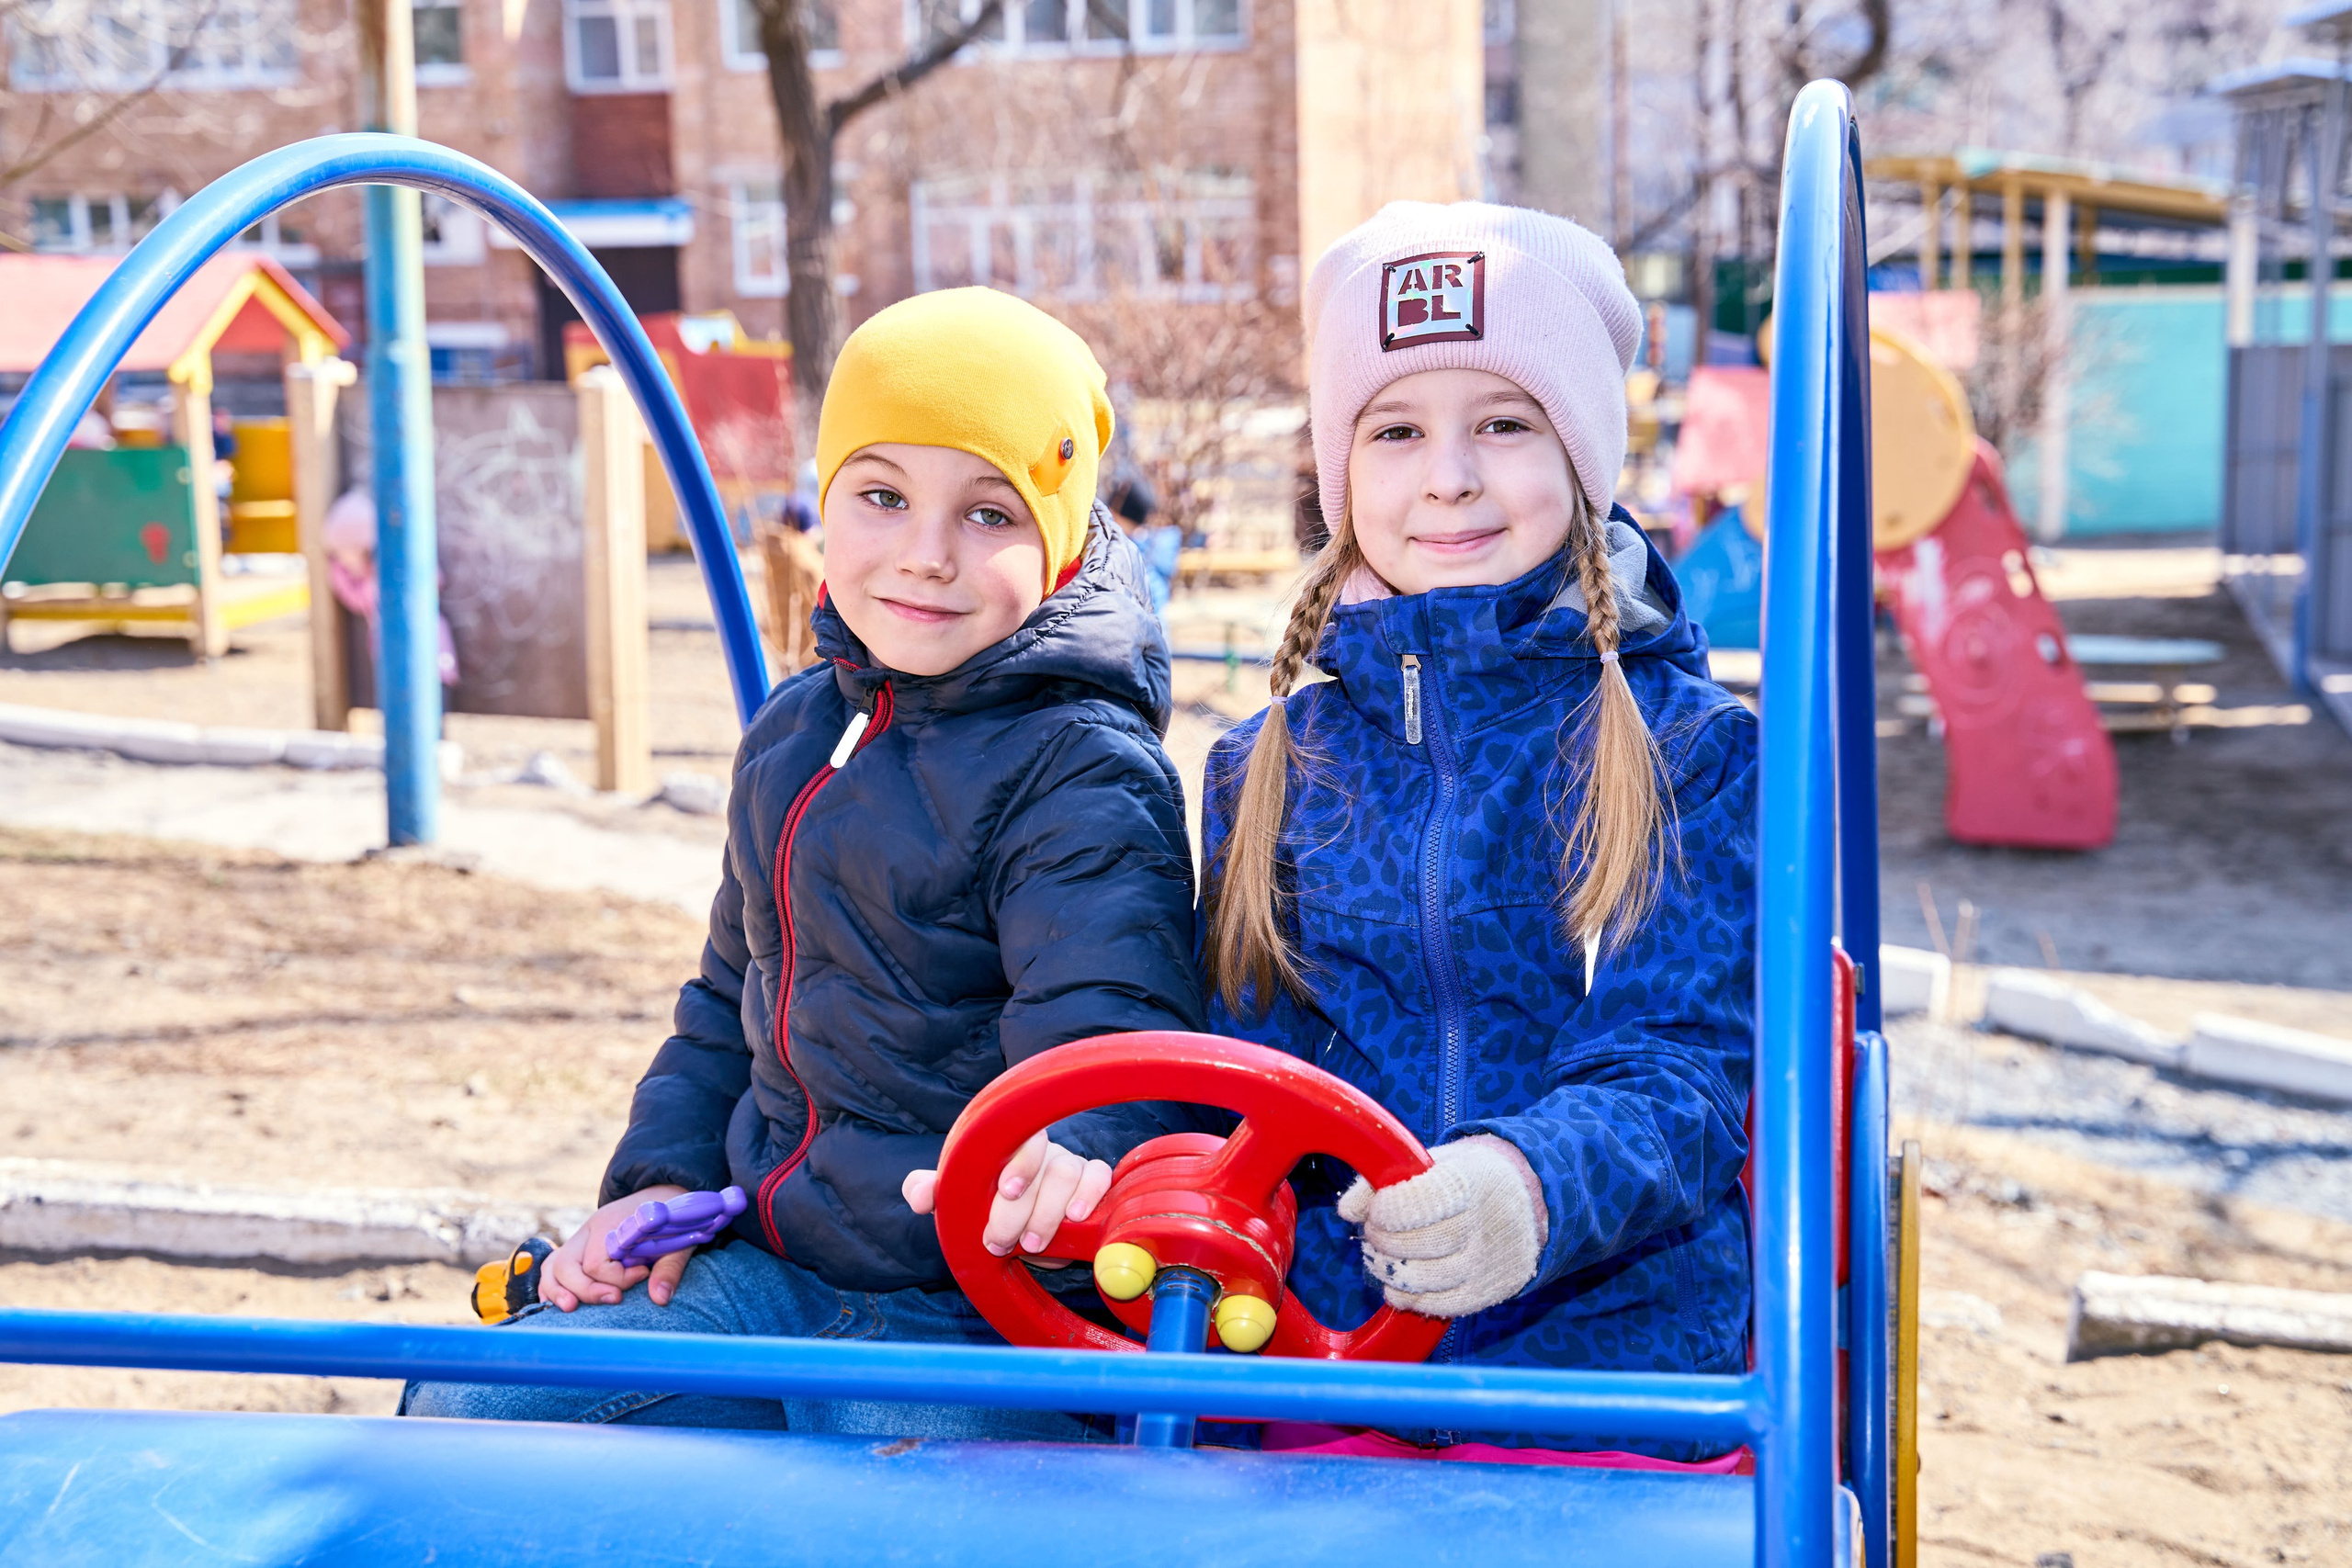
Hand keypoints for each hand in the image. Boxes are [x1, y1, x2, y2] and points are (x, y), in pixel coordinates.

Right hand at [540, 1184, 689, 1311]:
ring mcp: (580, 1239)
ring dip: (557, 1291)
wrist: (663, 1197)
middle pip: (565, 1265)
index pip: (597, 1263)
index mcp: (609, 1223)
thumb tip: (660, 1298)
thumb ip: (669, 1267)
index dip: (618, 1279)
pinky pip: (552, 1268)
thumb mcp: (678, 1239)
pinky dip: (550, 1286)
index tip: (643, 1273)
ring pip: (552, 1266)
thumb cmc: (670, 1220)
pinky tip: (557, 1304)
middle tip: (615, 1299)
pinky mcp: (579, 1248)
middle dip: (585, 1290)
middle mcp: (588, 1230)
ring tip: (571, 1308)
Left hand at [903, 1130, 1111, 1262]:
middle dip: (1023, 1210)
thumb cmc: (983, 1208)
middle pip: (1047, 1165)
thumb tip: (920, 1195)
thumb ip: (931, 1192)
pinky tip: (1076, 1217)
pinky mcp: (1091, 1181)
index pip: (1021, 1137)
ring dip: (1050, 1213)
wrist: (1016, 1233)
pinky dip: (1090, 1194)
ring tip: (1032, 1244)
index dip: (1019, 1163)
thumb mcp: (954, 1202)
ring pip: (1070, 1174)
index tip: (1007, 1192)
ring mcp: (1068, 1164)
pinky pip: (1100, 1176)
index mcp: (1007, 1145)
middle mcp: (1041, 1150)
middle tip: (1000, 1242)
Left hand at [1336, 1136, 1546, 1318]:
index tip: (1377, 1210)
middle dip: (1382, 1241)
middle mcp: (1483, 1224)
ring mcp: (1488, 1262)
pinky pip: (1439, 1305)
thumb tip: (1346, 1210)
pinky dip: (1409, 1297)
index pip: (1420, 1202)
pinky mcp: (1488, 1291)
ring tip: (1382, 1255)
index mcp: (1469, 1182)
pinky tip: (1399, 1282)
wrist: (1525, 1198)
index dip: (1387, 1210)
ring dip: (1390, 1271)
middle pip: (1418, 1245)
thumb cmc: (1463, 1177)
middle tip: (1373, 1232)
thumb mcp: (1429, 1163)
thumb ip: (1383, 1180)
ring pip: (1423, 1279)